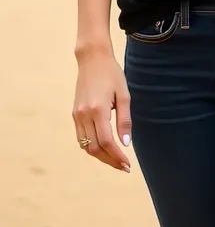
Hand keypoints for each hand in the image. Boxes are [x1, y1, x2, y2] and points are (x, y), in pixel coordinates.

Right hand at [72, 49, 131, 172]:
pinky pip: (81, 138)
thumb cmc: (112, 74)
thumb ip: (124, 120)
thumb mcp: (124, 94)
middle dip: (110, 160)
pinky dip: (91, 147)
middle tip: (124, 166)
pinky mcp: (74, 113)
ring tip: (115, 160)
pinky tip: (104, 148)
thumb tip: (126, 144)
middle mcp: (84, 115)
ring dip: (101, 156)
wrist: (92, 59)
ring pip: (86, 146)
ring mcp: (77, 115)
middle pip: (95, 148)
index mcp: (98, 109)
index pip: (107, 142)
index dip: (117, 156)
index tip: (128, 165)